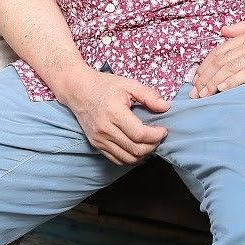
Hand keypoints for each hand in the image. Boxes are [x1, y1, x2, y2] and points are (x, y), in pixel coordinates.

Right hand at [55, 68, 169, 165]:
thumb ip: (148, 95)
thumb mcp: (128, 84)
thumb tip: (166, 107)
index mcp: (114, 112)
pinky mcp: (96, 144)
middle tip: (158, 137)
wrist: (78, 90)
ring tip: (149, 143)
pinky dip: (131, 158)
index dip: (156, 135)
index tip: (163, 130)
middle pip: (136, 149)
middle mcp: (105, 128)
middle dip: (153, 146)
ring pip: (128, 158)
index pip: (140, 134)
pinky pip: (117, 160)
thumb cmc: (104, 85)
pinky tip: (137, 148)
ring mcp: (99, 139)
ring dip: (143, 155)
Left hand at [191, 21, 244, 98]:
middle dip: (205, 78)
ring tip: (204, 94)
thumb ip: (242, 29)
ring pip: (232, 67)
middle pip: (221, 61)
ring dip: (215, 82)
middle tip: (194, 93)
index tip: (194, 81)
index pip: (218, 52)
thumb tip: (222, 31)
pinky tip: (224, 88)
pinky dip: (234, 80)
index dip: (204, 67)